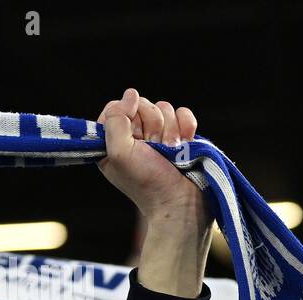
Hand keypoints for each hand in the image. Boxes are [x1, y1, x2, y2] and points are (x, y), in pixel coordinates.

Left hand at [96, 88, 206, 223]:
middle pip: (143, 105)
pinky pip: (184, 114)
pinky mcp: (183, 138)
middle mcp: (137, 137)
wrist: (181, 203)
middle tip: (156, 149)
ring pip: (165, 108)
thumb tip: (131, 94)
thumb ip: (115, 119)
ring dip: (171, 131)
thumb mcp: (119, 153)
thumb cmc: (148, 184)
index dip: (129, 116)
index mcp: (115, 140)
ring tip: (172, 152)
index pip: (117, 106)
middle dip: (153, 125)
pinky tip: (186, 143)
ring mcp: (162, 137)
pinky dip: (187, 126)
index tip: (136, 137)